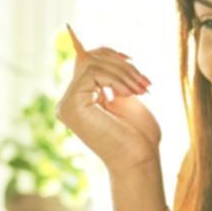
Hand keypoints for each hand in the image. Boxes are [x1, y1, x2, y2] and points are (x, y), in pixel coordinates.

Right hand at [56, 25, 161, 175]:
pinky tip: (128, 95)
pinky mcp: (70, 105)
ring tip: (141, 89)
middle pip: (88, 59)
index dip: (107, 53)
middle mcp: (68, 101)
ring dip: (123, 72)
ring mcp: (66, 104)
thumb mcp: (126, 96)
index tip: (131, 60)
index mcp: (80, 99)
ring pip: (91, 63)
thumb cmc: (138, 135)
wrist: (139, 160)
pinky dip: (116, 78)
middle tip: (144, 82)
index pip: (85, 61)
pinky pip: (92, 72)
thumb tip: (102, 50)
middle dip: (121, 65)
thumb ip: (111, 77)